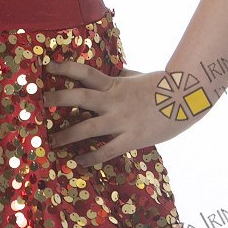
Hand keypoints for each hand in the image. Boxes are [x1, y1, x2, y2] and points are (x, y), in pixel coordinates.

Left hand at [43, 61, 206, 167]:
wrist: (187, 100)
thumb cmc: (162, 86)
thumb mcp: (138, 76)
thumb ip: (122, 76)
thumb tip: (114, 71)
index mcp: (115, 84)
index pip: (85, 72)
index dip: (65, 67)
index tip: (47, 66)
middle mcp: (114, 101)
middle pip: (80, 97)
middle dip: (58, 98)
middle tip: (41, 101)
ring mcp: (122, 120)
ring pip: (88, 127)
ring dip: (67, 135)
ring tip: (51, 141)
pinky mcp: (132, 138)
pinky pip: (107, 150)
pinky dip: (92, 157)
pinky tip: (79, 161)